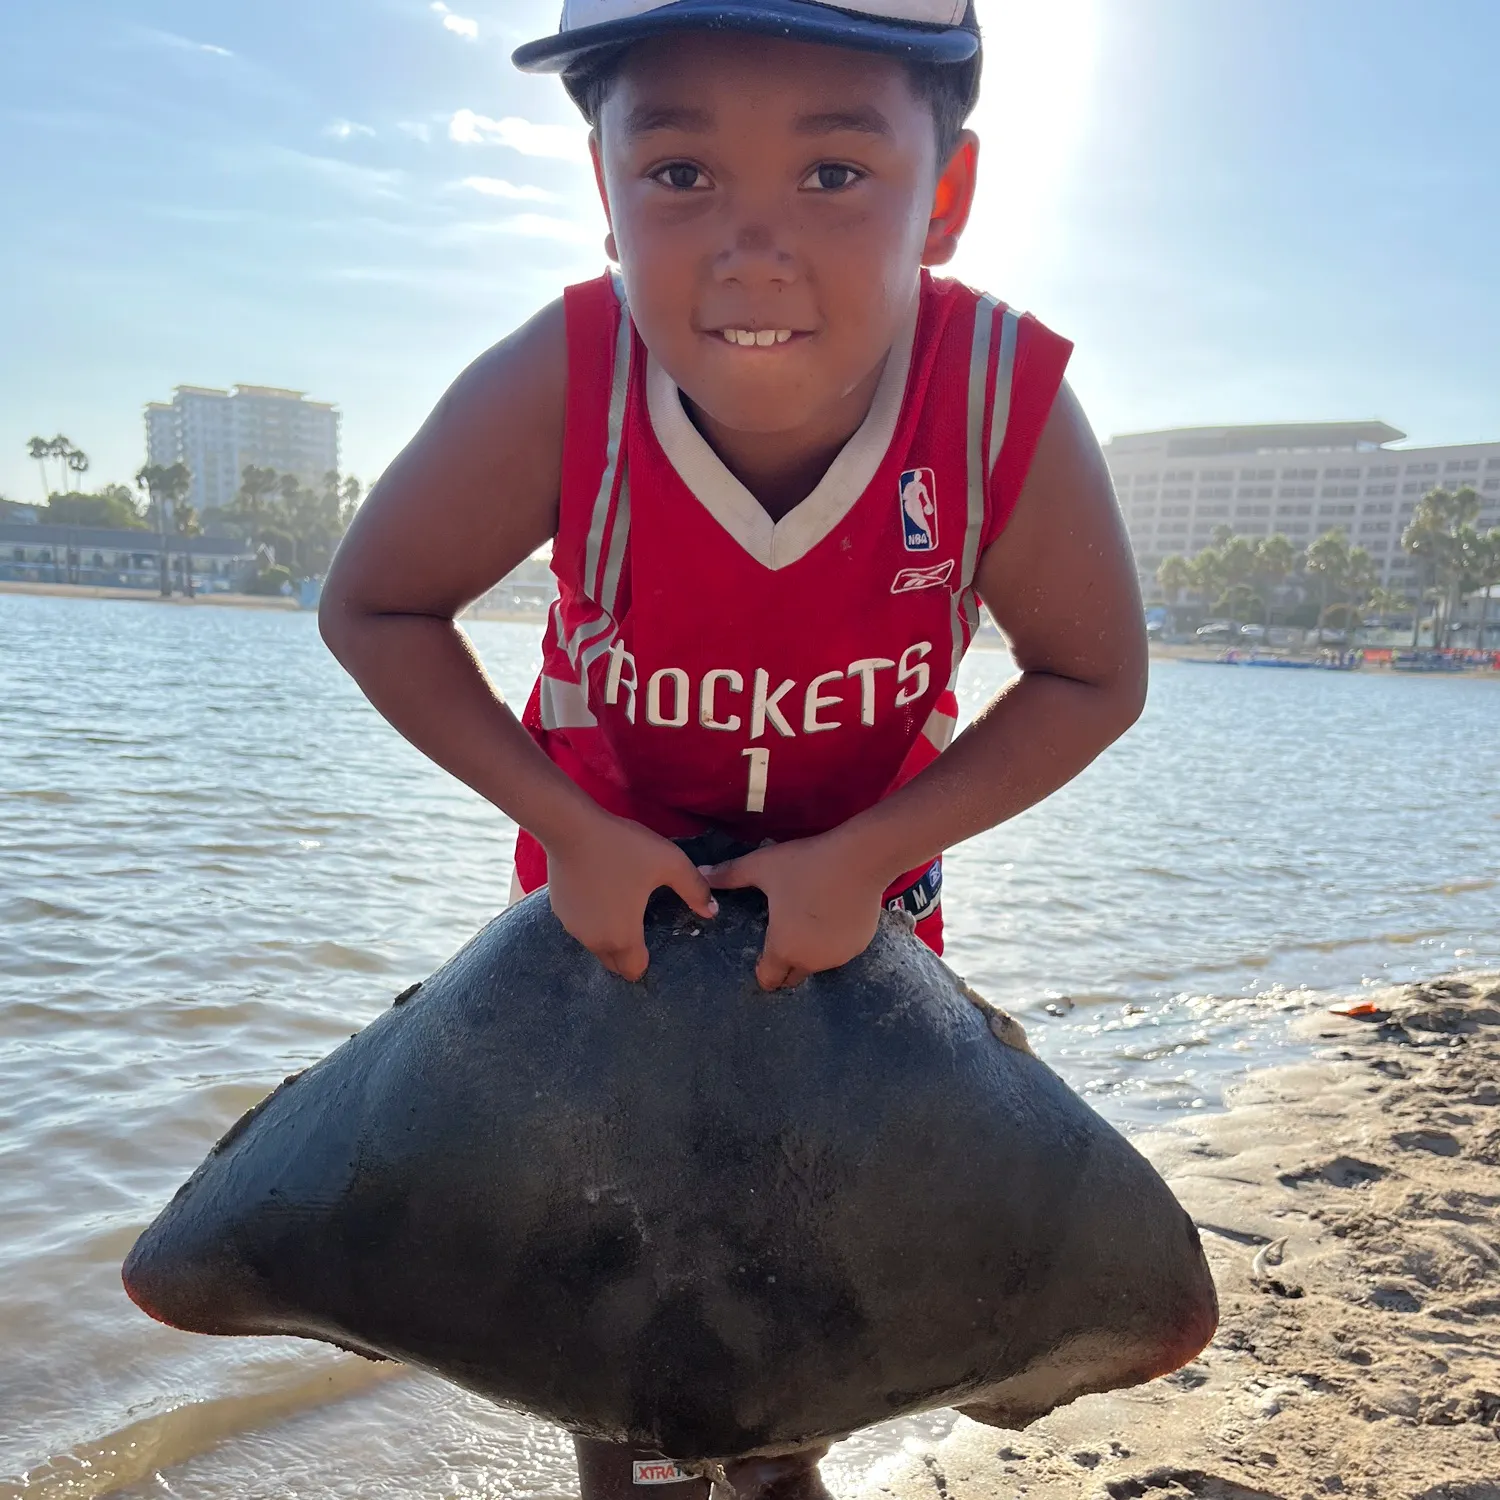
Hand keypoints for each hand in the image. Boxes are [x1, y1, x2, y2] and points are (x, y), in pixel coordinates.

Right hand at [545, 811, 716, 980]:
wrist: (571, 827)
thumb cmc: (623, 849)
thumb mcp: (669, 864)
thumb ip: (694, 890)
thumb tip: (713, 912)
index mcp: (622, 936)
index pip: (634, 971)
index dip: (646, 964)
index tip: (655, 947)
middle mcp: (594, 940)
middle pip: (613, 963)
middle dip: (627, 955)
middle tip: (643, 931)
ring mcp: (572, 926)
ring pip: (595, 944)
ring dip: (608, 935)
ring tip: (623, 908)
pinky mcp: (559, 909)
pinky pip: (581, 925)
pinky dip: (591, 918)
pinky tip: (602, 893)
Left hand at [701, 833, 888, 989]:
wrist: (861, 859)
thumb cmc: (807, 865)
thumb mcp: (763, 866)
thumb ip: (729, 875)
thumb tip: (700, 874)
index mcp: (784, 948)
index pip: (769, 980)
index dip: (762, 970)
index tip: (762, 956)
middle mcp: (812, 961)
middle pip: (793, 977)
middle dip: (785, 965)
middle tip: (783, 937)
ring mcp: (839, 956)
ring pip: (818, 964)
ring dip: (811, 952)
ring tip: (807, 921)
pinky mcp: (860, 945)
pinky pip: (840, 951)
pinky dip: (833, 941)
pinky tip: (831, 915)